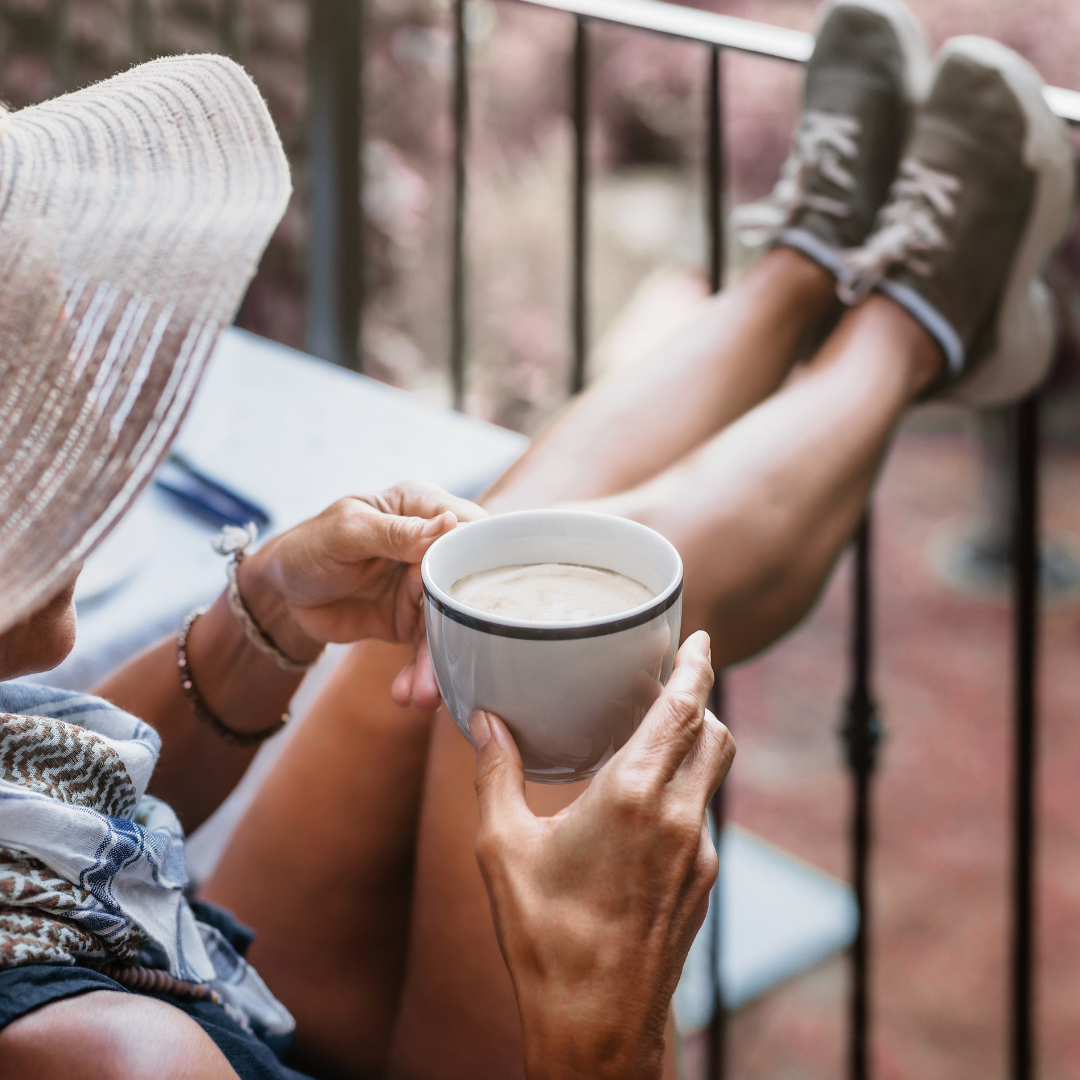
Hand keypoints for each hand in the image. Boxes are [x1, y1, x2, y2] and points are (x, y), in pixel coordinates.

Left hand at [239, 482, 485, 709]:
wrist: (281, 595)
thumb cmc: (308, 547)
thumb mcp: (346, 532)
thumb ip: (396, 532)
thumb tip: (449, 525)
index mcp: (422, 507)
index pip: (469, 527)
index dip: (483, 556)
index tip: (482, 593)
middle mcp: (433, 546)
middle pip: (466, 581)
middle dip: (464, 623)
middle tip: (461, 657)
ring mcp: (426, 587)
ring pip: (451, 623)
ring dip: (439, 661)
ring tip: (426, 695)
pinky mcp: (414, 621)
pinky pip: (428, 648)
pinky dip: (420, 673)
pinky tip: (410, 694)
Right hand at [469, 631, 733, 1079]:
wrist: (598, 1023)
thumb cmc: (545, 935)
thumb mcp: (502, 848)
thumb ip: (495, 775)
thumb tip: (484, 723)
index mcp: (633, 794)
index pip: (683, 709)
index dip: (697, 666)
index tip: (701, 638)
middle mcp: (679, 815)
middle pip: (712, 732)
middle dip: (699, 699)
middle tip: (673, 680)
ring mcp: (699, 850)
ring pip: (713, 773)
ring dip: (697, 743)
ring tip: (660, 735)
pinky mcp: (704, 880)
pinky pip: (704, 814)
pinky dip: (687, 790)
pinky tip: (649, 805)